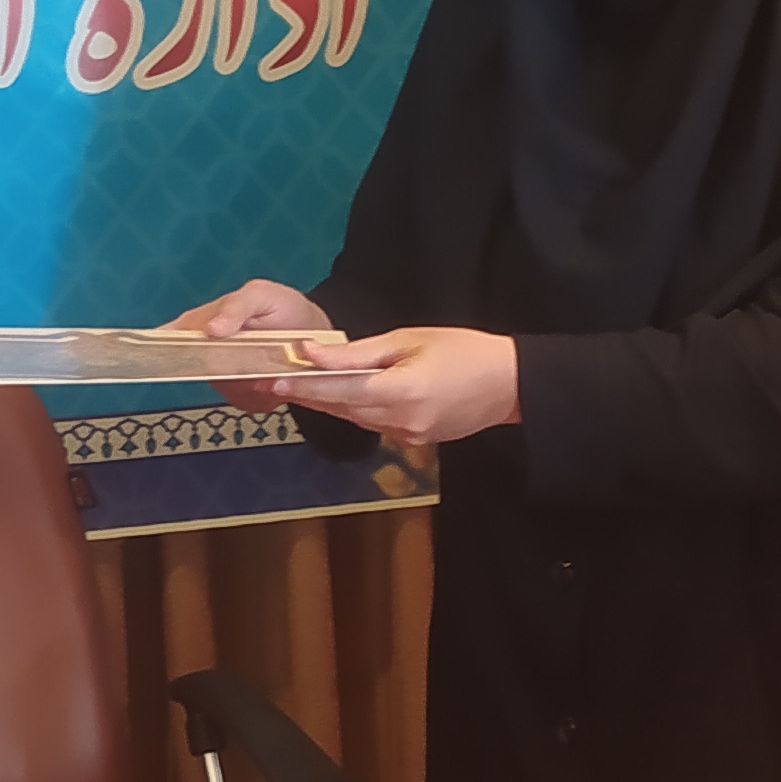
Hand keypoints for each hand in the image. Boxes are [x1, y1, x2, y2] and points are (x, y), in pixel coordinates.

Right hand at [172, 277, 324, 413]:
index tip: (165, 357)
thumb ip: (236, 306)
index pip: (169, 338)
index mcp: (202, 323)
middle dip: (225, 368)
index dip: (160, 348)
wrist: (316, 337)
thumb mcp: (262, 295)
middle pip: (196, 370)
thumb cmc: (284, 309)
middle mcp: (208, 352)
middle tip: (252, 361)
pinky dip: (261, 395)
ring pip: (222, 387)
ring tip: (271, 366)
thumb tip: (209, 329)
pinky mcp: (243, 397)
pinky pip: (244, 402)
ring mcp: (224, 376)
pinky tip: (274, 379)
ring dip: (247, 382)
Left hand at [277, 326, 517, 445]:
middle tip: (272, 381)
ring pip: (355, 419)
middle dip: (308, 395)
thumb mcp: (408, 340)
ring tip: (297, 387)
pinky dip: (354, 410)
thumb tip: (314, 354)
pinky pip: (373, 424)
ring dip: (328, 403)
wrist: (508, 385)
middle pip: (342, 408)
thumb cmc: (462, 350)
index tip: (273, 379)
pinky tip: (339, 396)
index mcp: (401, 391)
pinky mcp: (413, 441)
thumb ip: (359, 353)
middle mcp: (400, 420)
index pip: (340, 390)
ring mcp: (406, 436)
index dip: (304, 386)